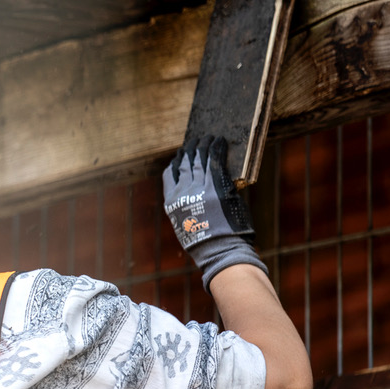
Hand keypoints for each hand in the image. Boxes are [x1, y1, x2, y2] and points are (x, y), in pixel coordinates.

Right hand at [162, 135, 266, 290]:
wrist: (219, 250)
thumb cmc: (207, 245)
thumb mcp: (188, 227)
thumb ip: (190, 209)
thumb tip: (199, 201)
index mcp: (172, 204)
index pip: (169, 175)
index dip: (175, 163)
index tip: (179, 156)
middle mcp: (183, 193)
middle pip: (184, 164)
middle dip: (189, 151)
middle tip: (194, 141)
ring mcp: (200, 187)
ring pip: (199, 159)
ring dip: (204, 145)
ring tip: (207, 137)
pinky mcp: (217, 184)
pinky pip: (215, 160)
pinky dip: (217, 149)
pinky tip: (220, 141)